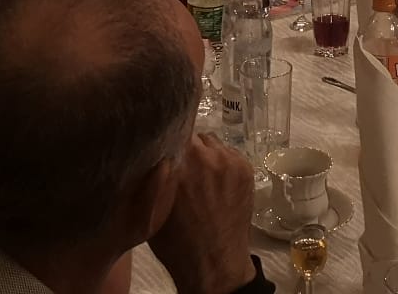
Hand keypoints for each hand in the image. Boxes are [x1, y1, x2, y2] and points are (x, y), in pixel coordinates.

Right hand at [148, 135, 259, 293]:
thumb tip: (154, 154)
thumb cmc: (176, 243)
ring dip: (205, 154)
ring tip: (201, 176)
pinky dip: (221, 163)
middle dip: (186, 148)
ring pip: (212, 144)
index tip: (164, 147)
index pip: (172, 131)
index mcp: (178, 163)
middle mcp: (205, 156)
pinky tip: (216, 183)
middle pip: (193, 136)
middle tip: (183, 167)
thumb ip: (153, 176)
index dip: (168, 138)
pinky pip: (229, 154)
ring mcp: (229, 161)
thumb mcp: (152, 207)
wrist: (215, 265)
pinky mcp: (245, 169)